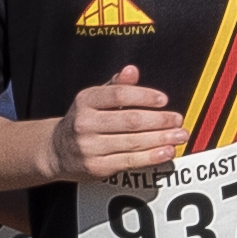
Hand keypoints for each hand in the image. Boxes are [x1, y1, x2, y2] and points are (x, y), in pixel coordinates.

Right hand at [48, 66, 190, 182]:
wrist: (57, 151)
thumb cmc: (84, 120)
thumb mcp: (94, 99)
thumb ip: (116, 85)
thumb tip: (132, 70)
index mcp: (85, 101)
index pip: (119, 95)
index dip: (144, 96)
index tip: (164, 100)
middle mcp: (85, 123)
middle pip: (129, 120)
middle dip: (159, 120)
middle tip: (178, 120)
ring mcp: (90, 147)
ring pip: (133, 142)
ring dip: (161, 139)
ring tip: (179, 135)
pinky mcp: (97, 166)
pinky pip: (130, 161)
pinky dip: (151, 156)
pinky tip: (166, 152)